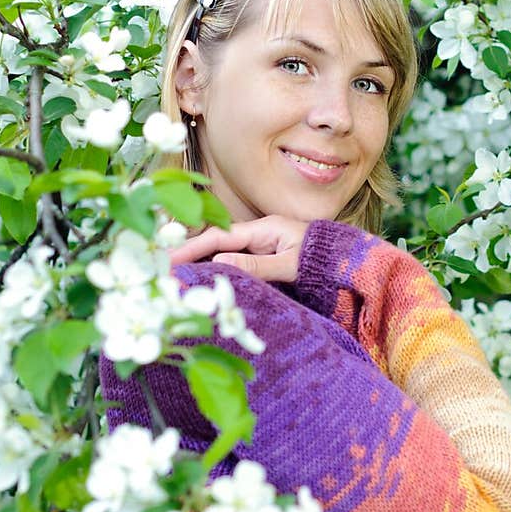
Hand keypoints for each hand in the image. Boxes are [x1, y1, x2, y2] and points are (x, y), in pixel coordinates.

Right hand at [168, 215, 310, 282]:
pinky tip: (203, 283)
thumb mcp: (291, 264)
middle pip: (216, 243)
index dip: (191, 247)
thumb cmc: (324, 261)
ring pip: (223, 254)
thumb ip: (257, 265)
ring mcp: (261, 247)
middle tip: (161, 270)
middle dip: (189, 255)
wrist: (349, 264)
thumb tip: (219, 264)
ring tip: (174, 278)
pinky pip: (235, 264)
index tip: (168, 259)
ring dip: (201, 265)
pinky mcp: (264, 260)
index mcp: (264, 228)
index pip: (219, 236)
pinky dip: (217, 272)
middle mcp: (259, 234)